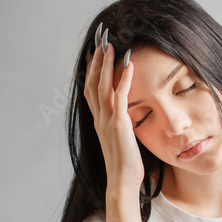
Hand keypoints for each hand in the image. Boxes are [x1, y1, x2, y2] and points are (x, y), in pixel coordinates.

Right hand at [84, 39, 144, 189]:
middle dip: (95, 60)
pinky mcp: (119, 124)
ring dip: (106, 64)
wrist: (121, 181)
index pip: (91, 90)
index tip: (95, 53)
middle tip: (100, 39)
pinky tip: (129, 64)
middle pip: (92, 82)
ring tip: (111, 45)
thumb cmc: (124, 165)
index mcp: (99, 121)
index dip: (92, 70)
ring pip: (102, 86)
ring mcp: (107, 120)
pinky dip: (124, 79)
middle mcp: (99, 118)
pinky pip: (120, 97)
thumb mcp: (120, 141)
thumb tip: (126, 118)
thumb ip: (120, 126)